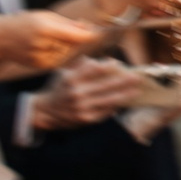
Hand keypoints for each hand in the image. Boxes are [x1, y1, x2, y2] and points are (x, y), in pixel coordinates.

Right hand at [0, 10, 100, 78]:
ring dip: (70, 44)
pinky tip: (48, 45)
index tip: (111, 31)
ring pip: (70, 51)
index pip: (80, 36)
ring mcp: (43, 59)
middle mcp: (45, 46)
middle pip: (77, 43)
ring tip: (53, 36)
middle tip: (76, 25)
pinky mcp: (42, 66)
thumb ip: (70, 24)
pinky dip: (60, 51)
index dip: (96, 34)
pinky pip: (61, 58)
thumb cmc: (25, 22)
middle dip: (81, 36)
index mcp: (47, 30)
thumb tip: (91, 29)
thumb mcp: (46, 16)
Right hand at [29, 57, 145, 127]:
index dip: (108, 66)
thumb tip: (103, 60)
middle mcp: (76, 93)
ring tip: (136, 90)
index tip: (118, 64)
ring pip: (108, 100)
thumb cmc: (57, 89)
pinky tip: (124, 102)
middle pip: (105, 85)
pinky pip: (105, 111)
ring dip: (125, 95)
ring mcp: (82, 107)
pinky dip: (115, 106)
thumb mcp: (64, 73)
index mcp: (71, 79)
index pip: (93, 70)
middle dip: (124, 81)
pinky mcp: (86, 119)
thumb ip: (82, 66)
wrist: (43, 112)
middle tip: (137, 77)